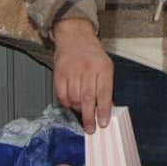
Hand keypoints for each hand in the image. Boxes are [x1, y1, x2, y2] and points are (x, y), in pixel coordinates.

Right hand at [51, 17, 111, 133]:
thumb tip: (106, 109)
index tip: (103, 123)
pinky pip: (62, 95)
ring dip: (78, 109)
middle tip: (90, 129)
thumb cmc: (92, 54)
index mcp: (103, 68)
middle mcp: (88, 69)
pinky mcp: (59, 74)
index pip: (104, 93)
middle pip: (88, 98)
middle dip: (90, 117)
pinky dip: (66, 103)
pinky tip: (70, 103)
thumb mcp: (106, 67)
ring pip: (74, 98)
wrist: (74, 36)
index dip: (104, 110)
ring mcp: (72, 71)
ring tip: (81, 112)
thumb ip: (106, 86)